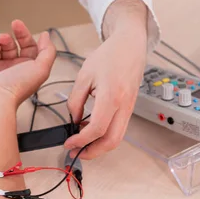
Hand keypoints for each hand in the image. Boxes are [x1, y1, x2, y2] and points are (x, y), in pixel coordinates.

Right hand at [0, 20, 56, 105]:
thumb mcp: (41, 68)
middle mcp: (9, 68)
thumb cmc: (16, 87)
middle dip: (6, 38)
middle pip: (9, 44)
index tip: (16, 24)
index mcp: (25, 68)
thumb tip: (45, 36)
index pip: (26, 45)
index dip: (23, 33)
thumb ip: (48, 51)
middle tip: (4, 40)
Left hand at [65, 0, 147, 158]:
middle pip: (112, 141)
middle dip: (93, 152)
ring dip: (99, 145)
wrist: (131, 46)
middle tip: (76, 153)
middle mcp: (124, 105)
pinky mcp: (130, 108)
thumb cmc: (108, 56)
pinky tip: (91, 130)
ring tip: (81, 143)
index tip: (69, 143)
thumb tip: (73, 120)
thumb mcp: (84, 75)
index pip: (97, 128)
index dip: (81, 140)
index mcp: (111, 95)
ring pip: (117, 138)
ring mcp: (129, 108)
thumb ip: (76, 100)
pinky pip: (119, 128)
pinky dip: (105, 135)